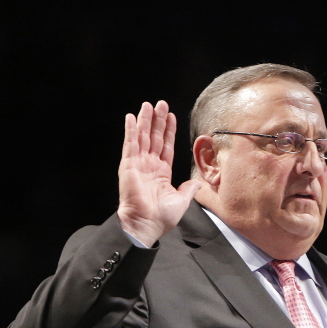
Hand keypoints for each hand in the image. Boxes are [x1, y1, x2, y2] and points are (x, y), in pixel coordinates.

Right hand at [117, 101, 200, 246]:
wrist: (146, 224)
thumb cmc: (161, 216)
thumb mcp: (181, 200)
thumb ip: (189, 188)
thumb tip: (197, 182)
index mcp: (161, 172)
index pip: (166, 146)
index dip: (168, 131)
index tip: (171, 117)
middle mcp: (149, 166)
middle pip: (154, 137)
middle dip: (158, 120)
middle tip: (160, 104)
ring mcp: (138, 164)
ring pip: (143, 137)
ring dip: (145, 120)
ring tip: (149, 105)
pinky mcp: (129, 165)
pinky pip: (130, 144)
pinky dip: (131, 130)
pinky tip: (132, 117)